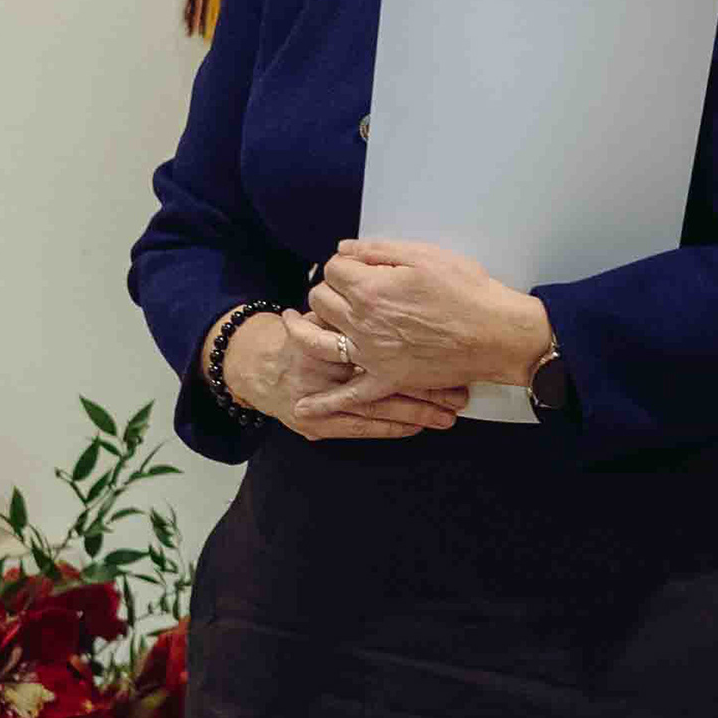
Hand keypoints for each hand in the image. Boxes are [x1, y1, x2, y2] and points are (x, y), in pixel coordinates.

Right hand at [245, 307, 464, 441]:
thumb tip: (394, 290)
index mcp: (334, 330)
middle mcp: (329, 366)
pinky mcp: (319, 424)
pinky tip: (420, 427)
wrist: (255, 367)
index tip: (453, 347)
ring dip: (420, 409)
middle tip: (462, 388)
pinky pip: (364, 426)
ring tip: (452, 411)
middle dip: (429, 384)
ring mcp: (322, 398)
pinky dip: (394, 427)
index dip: (423, 344)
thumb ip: (353, 298)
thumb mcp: (324, 312)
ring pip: (382, 405)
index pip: (387, 337)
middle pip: (390, 374)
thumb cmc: (297, 333)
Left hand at [305, 239, 551, 394]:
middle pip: (321, 300)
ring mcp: (372, 354)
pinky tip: (304, 408)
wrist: (496, 333)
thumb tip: (345, 249)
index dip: (343, 263)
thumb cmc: (467, 291)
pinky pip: (350, 395)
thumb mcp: (424, 255)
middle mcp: (363, 322)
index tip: (357, 265)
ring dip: (302, 330)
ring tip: (294, 323)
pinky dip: (325, 403)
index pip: (334, 269)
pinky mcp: (387, 379)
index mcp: (370, 289)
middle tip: (344, 287)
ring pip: (318, 341)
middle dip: (328, 288)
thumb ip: (378, 250)